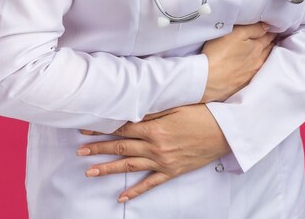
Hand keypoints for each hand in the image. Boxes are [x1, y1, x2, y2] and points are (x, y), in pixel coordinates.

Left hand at [77, 104, 229, 202]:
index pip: (122, 128)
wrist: (224, 132)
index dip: (102, 128)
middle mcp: (155, 146)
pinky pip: (150, 183)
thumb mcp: (175, 106)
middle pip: (121, 147)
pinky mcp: (172, 171)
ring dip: (108, 169)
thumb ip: (151, 111)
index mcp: (155, 128)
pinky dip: (135, 192)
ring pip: (130, 166)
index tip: (86, 129)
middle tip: (80, 152)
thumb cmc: (201, 114)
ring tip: (89, 172)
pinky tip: (121, 197)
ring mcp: (163, 161)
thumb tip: (130, 111)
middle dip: (98, 149)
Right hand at [200, 22, 276, 102]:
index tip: (274, 27)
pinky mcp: (243, 82)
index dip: (271, 31)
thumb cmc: (219, 53)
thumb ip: (253, 29)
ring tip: (267, 48)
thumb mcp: (236, 33)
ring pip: (263, 61)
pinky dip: (258, 65)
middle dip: (271, 42)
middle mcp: (257, 61)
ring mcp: (251, 73)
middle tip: (273, 36)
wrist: (208, 80)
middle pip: (268, 49)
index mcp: (257, 48)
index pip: (268, 36)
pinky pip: (255, 72)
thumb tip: (267, 27)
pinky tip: (254, 64)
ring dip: (266, 53)